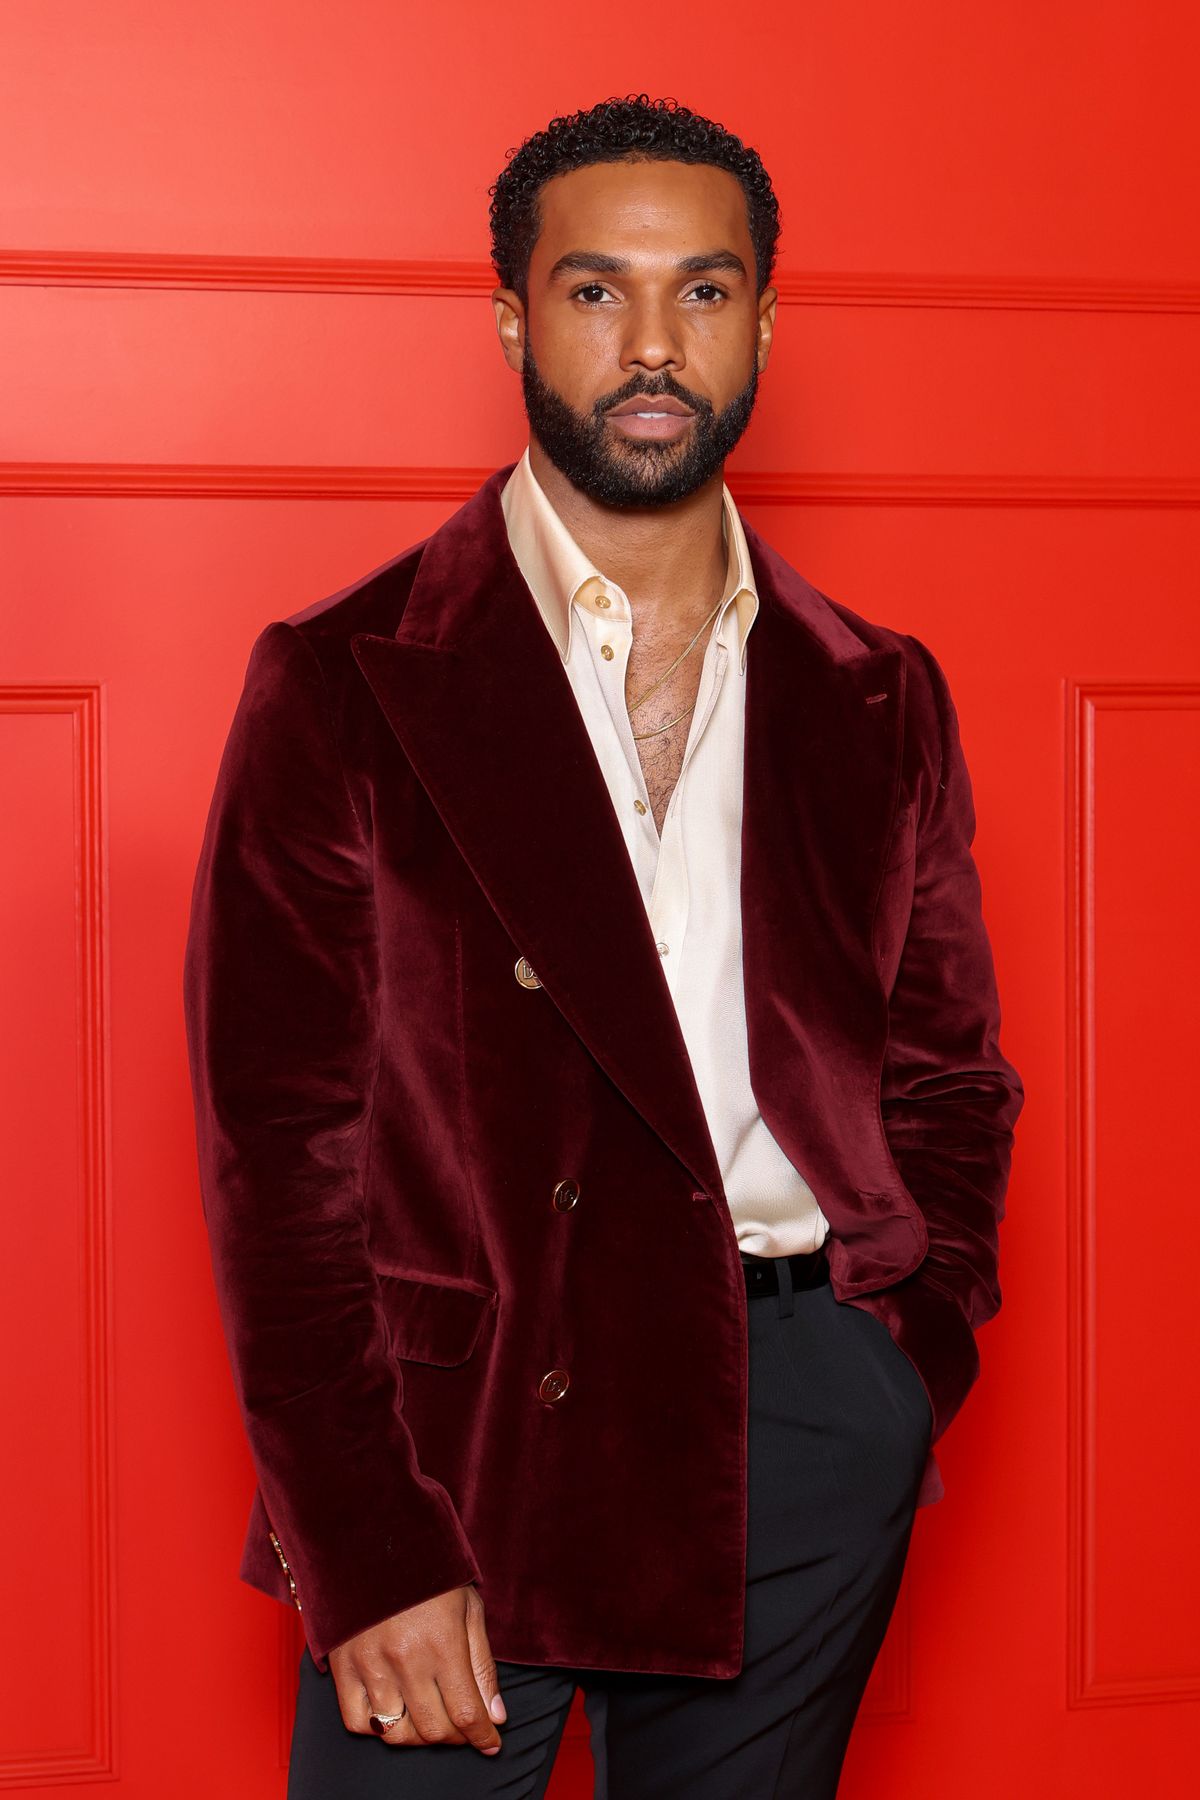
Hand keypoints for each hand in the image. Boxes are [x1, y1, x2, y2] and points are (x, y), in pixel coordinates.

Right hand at [328, 1583, 506, 1753]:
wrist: (375, 1541)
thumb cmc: (430, 1574)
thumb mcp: (468, 1609)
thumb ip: (482, 1665)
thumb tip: (496, 1716)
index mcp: (442, 1643)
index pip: (467, 1713)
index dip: (484, 1737)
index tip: (492, 1743)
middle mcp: (405, 1660)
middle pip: (434, 1729)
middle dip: (456, 1737)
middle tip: (463, 1727)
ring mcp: (370, 1666)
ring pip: (397, 1733)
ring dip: (420, 1736)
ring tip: (431, 1719)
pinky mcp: (343, 1667)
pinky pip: (357, 1722)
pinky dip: (378, 1728)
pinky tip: (394, 1713)